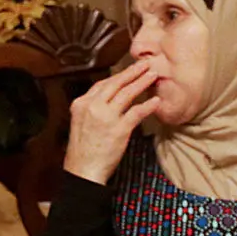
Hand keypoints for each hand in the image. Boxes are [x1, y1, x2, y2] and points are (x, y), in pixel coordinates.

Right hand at [62, 61, 159, 183]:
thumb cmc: (82, 152)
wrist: (83, 171)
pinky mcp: (118, 129)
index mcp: (81, 104)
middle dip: (132, 72)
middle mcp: (92, 107)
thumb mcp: (80, 124)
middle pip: (115, 83)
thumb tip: (108, 102)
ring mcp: (106, 117)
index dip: (117, 76)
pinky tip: (155, 102)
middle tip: (145, 64)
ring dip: (141, 82)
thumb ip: (92, 110)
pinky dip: (147, 106)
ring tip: (153, 75)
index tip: (128, 71)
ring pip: (126, 93)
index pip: (101, 85)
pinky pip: (136, 112)